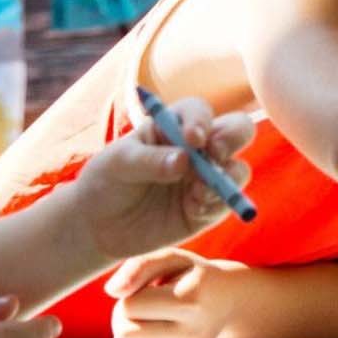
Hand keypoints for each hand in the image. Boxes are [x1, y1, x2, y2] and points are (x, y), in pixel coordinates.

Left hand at [74, 99, 253, 263]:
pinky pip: (226, 203)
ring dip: (226, 178)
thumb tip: (183, 160)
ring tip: (198, 194)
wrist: (98, 226)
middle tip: (216, 155)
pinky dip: (216, 206)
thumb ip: (149, 160)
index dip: (201, 121)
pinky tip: (192, 211)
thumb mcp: (117, 165)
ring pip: (238, 169)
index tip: (193, 139)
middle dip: (234, 138)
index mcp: (174, 127)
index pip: (198, 112)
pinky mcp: (209, 208)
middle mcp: (198, 149)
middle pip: (237, 130)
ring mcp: (206, 178)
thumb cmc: (106, 182)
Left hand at [106, 250, 241, 337]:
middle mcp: (193, 334)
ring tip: (147, 327)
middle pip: (125, 336)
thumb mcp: (172, 259)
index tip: (148, 292)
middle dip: (124, 321)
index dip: (130, 296)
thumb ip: (139, 265)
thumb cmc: (192, 278)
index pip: (128, 307)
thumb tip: (112, 290)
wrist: (228, 301)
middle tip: (143, 311)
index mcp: (191, 299)